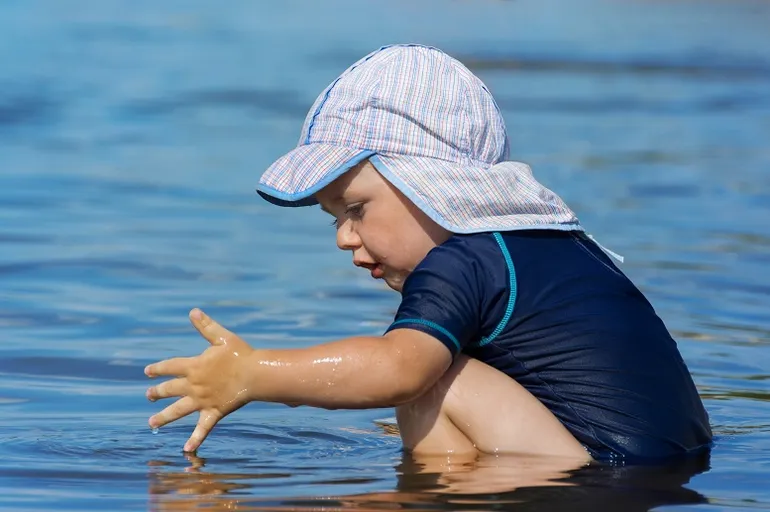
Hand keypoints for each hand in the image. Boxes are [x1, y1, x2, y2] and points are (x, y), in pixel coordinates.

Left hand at [145, 308, 253, 451]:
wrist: (255, 374)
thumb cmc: (240, 354)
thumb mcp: (222, 337)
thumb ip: (205, 326)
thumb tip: (192, 311)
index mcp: (194, 366)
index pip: (170, 367)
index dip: (158, 369)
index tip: (148, 371)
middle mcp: (194, 385)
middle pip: (170, 389)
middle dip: (157, 393)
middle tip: (149, 396)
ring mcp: (202, 400)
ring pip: (178, 410)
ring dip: (163, 417)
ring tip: (151, 422)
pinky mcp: (214, 412)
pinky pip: (202, 428)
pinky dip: (195, 439)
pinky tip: (186, 449)